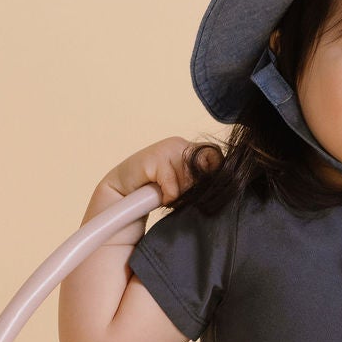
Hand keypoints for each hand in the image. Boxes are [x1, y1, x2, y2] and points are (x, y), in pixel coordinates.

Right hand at [105, 137, 220, 210]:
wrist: (122, 193)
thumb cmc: (155, 191)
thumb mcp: (183, 185)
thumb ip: (199, 179)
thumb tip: (219, 179)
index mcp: (190, 148)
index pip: (216, 157)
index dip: (211, 175)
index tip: (196, 188)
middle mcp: (181, 144)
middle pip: (207, 169)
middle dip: (193, 187)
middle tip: (175, 192)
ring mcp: (168, 148)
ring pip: (191, 179)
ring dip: (180, 193)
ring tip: (165, 193)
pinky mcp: (155, 158)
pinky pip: (173, 187)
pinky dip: (168, 197)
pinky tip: (158, 196)